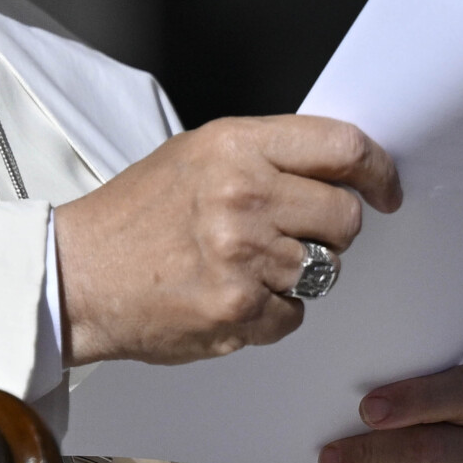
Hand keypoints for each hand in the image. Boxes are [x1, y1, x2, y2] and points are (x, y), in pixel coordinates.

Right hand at [54, 115, 399, 365]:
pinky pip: (295, 315)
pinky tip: (230, 295)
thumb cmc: (134, 216)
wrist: (78, 276)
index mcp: (236, 147)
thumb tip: (337, 167)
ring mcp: (243, 255)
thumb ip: (266, 156)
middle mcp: (243, 195)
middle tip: (294, 234)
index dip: (378, 170)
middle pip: (346, 216)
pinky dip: (271, 313)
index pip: (343, 146)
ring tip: (245, 266)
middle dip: (331, 230)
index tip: (385, 188)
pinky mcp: (239, 309)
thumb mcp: (197, 155)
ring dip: (296, 274)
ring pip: (325, 269)